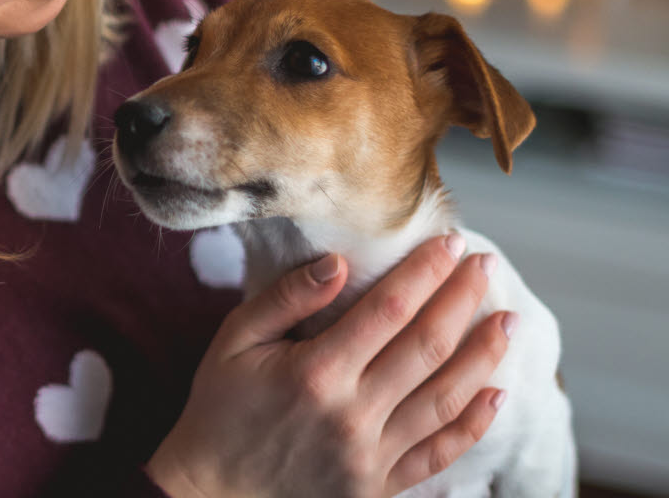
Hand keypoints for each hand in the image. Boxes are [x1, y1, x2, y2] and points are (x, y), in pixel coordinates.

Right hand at [146, 234, 512, 497]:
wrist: (211, 491)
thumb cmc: (220, 408)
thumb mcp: (234, 341)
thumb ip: (285, 300)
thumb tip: (338, 264)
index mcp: (315, 372)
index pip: (389, 309)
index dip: (425, 272)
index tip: (450, 244)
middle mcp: (351, 415)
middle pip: (426, 347)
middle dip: (462, 300)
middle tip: (486, 267)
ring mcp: (369, 456)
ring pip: (445, 398)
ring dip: (483, 355)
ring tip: (507, 320)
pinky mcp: (377, 487)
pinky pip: (438, 454)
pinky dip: (473, 424)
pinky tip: (495, 393)